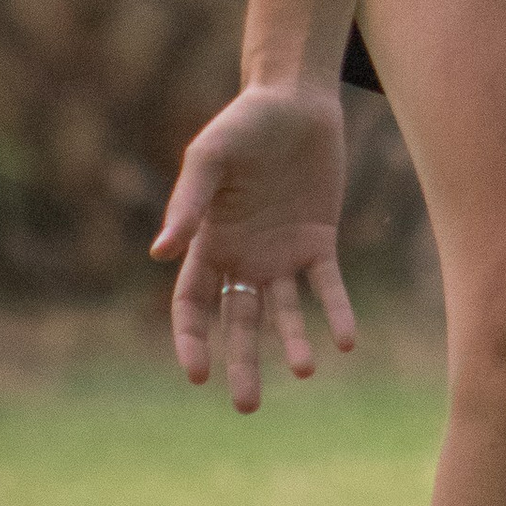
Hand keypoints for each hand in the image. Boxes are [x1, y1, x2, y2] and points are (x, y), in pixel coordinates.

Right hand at [151, 81, 357, 411]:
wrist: (296, 99)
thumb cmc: (242, 123)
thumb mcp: (210, 157)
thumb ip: (189, 204)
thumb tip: (159, 253)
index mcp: (207, 242)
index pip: (192, 304)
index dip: (191, 339)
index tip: (198, 373)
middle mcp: (242, 257)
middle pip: (238, 322)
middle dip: (241, 363)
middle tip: (246, 406)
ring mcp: (281, 253)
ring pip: (285, 312)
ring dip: (293, 342)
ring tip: (304, 370)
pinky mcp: (320, 241)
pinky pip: (328, 286)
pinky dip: (337, 312)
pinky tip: (346, 340)